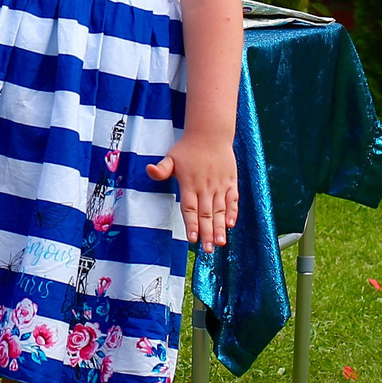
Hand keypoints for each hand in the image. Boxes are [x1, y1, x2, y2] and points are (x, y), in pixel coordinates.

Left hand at [149, 132, 237, 254]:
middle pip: (206, 213)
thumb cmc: (188, 148)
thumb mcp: (171, 157)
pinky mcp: (231, 181)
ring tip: (220, 243)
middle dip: (207, 232)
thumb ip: (161, 169)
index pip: (190, 208)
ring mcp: (219, 185)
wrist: (210, 133)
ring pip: (220, 210)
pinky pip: (232, 199)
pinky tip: (231, 225)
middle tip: (208, 249)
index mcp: (189, 184)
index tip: (193, 239)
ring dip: (220, 227)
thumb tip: (149, 170)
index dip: (192, 224)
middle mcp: (205, 187)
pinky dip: (232, 212)